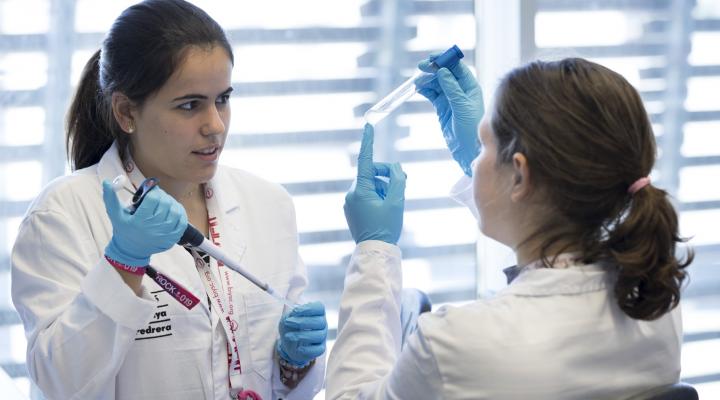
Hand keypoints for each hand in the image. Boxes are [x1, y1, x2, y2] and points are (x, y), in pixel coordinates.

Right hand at [102, 180, 187, 266]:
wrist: (131, 251)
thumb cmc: (123, 230)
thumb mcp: (115, 215)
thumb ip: (110, 198)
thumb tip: (107, 182)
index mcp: (139, 220)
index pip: (153, 199)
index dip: (153, 191)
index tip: (150, 190)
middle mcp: (153, 228)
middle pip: (165, 203)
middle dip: (162, 196)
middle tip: (157, 196)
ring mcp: (165, 234)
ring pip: (175, 211)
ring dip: (172, 203)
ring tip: (165, 202)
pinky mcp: (172, 239)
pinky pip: (182, 222)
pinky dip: (180, 213)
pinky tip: (174, 210)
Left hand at [277, 301, 327, 365]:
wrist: (288, 343)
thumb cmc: (290, 327)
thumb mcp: (287, 318)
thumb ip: (290, 314)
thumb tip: (291, 310)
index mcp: (316, 313)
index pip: (319, 307)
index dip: (308, 308)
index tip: (294, 311)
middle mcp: (322, 324)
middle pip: (320, 322)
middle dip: (302, 322)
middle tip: (288, 322)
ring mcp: (322, 337)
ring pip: (320, 336)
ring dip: (302, 336)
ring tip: (288, 336)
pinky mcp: (320, 349)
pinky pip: (318, 350)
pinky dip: (308, 349)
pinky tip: (298, 349)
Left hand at [344, 124, 405, 244]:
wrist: (375, 250)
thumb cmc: (387, 227)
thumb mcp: (397, 201)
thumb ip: (397, 180)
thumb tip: (394, 167)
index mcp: (360, 190)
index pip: (366, 160)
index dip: (368, 142)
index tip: (368, 125)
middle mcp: (351, 193)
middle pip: (372, 173)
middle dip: (387, 177)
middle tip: (401, 185)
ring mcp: (350, 201)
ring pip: (371, 184)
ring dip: (383, 189)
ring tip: (392, 204)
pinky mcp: (352, 208)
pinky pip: (366, 194)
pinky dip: (377, 196)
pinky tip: (384, 210)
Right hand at [416, 57, 483, 175]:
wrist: (468, 148)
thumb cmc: (471, 128)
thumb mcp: (462, 106)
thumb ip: (452, 89)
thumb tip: (442, 71)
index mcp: (470, 86)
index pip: (457, 67)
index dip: (445, 60)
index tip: (433, 57)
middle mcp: (461, 90)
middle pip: (445, 73)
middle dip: (433, 69)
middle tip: (421, 67)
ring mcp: (451, 98)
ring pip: (437, 83)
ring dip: (427, 79)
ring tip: (417, 81)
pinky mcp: (442, 107)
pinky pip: (432, 94)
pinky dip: (425, 89)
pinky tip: (419, 88)